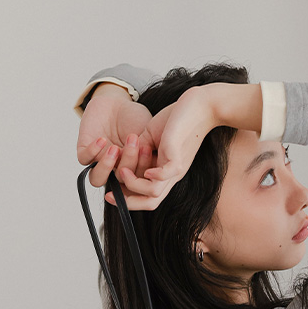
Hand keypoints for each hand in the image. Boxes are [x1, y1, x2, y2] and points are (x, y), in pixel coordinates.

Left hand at [76, 86, 155, 191]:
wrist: (117, 101)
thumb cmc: (135, 119)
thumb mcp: (149, 136)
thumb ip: (152, 153)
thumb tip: (156, 169)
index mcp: (132, 172)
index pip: (136, 183)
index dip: (141, 170)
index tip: (147, 149)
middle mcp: (115, 171)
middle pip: (119, 181)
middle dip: (128, 162)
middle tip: (134, 141)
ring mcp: (99, 163)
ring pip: (97, 179)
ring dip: (106, 166)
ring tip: (115, 149)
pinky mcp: (85, 151)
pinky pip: (85, 159)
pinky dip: (93, 151)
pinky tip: (102, 140)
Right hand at [105, 86, 216, 210]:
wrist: (200, 105)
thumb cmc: (177, 118)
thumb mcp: (151, 136)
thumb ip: (138, 148)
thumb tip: (124, 157)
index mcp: (165, 172)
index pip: (146, 195)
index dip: (126, 198)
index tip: (109, 192)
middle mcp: (171, 175)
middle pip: (150, 203)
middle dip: (126, 202)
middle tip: (108, 194)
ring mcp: (175, 169)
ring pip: (153, 193)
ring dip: (133, 183)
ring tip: (122, 169)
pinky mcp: (177, 158)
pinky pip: (163, 177)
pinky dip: (149, 175)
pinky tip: (143, 165)